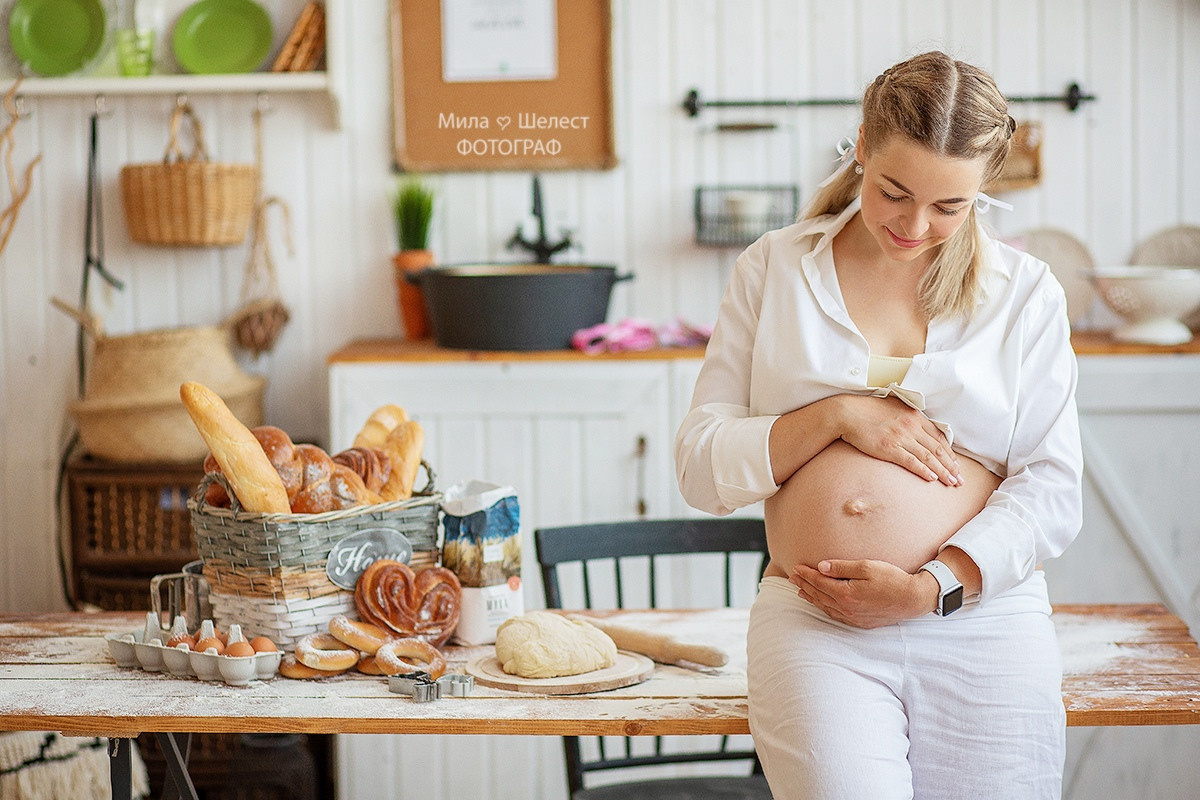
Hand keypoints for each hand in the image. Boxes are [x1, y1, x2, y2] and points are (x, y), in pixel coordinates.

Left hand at [788, 559, 936, 628]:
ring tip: (800, 591)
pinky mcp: (860, 622)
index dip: (806, 575)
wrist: (913, 598)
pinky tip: (821, 603)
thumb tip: (821, 567)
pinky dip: (825, 608)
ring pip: (826, 607)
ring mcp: (853, 617)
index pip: (819, 583)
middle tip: (792, 578)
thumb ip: (842, 567)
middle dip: (804, 585)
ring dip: (812, 598)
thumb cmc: (892, 579)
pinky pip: (836, 615)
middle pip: (819, 595)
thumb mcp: (867, 567)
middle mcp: (847, 608)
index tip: (796, 567)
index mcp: (846, 593)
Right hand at [836, 394, 961, 485]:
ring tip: (951, 482)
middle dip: (951, 466)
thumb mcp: (895, 407)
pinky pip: (911, 461)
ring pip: (928, 457)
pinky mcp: (889, 448)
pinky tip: (932, 478)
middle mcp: (912, 427)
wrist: (849, 413)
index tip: (956, 465)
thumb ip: (910, 416)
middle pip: (937, 449)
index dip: (950, 454)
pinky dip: (923, 470)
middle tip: (960, 480)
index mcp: (915, 416)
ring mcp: (901, 437)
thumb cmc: (869, 410)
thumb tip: (919, 425)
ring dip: (942, 471)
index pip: (939, 437)